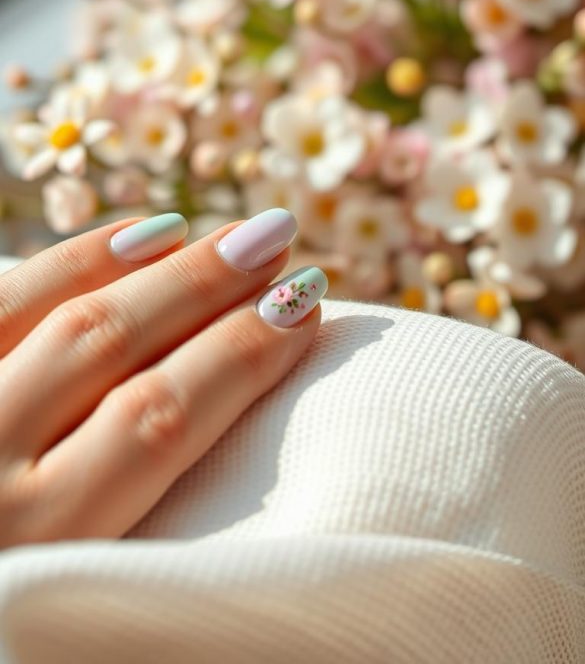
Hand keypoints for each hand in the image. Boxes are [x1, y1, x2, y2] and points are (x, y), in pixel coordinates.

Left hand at [0, 208, 325, 546]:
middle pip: (111, 344)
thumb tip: (226, 429)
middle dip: (206, 286)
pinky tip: (128, 239)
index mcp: (36, 545)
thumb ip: (140, 537)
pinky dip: (68, 263)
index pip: (156, 423)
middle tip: (277, 242)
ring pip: (55, 312)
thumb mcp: (69, 614)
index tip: (303, 311)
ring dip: (149, 265)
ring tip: (227, 237)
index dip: (238, 355)